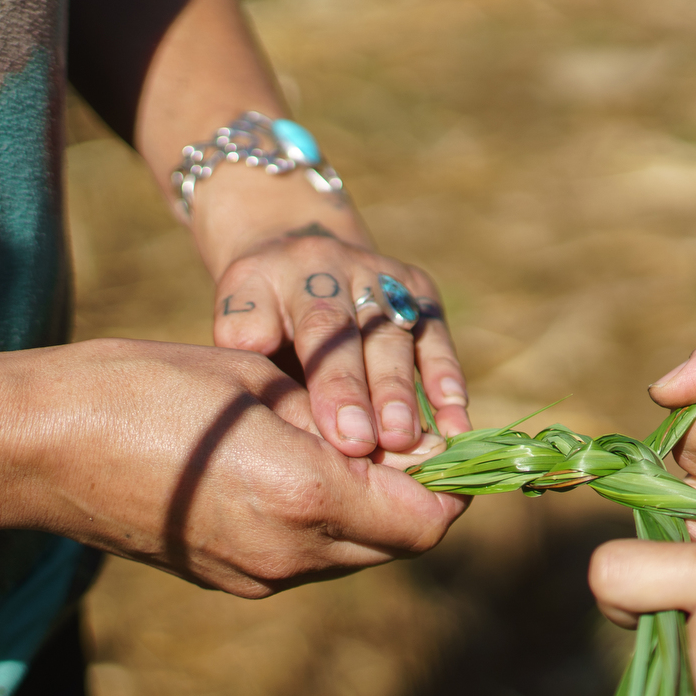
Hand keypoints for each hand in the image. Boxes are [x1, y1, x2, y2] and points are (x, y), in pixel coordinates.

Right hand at [5, 339, 464, 595]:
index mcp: (307, 497)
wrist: (39, 444)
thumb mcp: (260, 385)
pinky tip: (301, 471)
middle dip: (418, 496)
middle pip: (399, 543)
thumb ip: (340, 422)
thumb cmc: (146, 387)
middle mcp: (291, 552)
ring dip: (372, 511)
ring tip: (351, 450)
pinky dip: (326, 522)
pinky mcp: (229, 580)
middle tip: (411, 442)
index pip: (426, 518)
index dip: (453, 485)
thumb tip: (399, 444)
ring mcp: (258, 575)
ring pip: (356, 554)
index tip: (454, 446)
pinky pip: (308, 558)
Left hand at [207, 219, 470, 455]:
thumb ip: (248, 342)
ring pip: (402, 339)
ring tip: (416, 441)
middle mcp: (345, 271)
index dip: (336, 385)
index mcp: (298, 277)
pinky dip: (448, 380)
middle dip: (376, 392)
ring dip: (409, 392)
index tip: (345, 437)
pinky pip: (438, 339)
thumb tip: (269, 386)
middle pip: (366, 336)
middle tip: (383, 443)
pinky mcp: (421, 293)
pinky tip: (456, 421)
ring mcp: (387, 279)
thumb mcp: (238, 312)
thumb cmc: (262, 309)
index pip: (321, 332)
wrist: (294, 252)